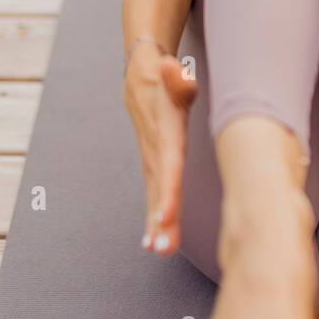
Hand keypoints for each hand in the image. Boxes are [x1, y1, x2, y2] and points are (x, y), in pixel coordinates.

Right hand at [123, 45, 197, 255]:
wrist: (142, 80)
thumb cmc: (167, 79)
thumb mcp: (174, 75)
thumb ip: (176, 78)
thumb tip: (173, 68)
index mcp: (167, 134)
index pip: (168, 166)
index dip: (168, 191)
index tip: (166, 216)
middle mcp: (157, 152)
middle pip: (160, 189)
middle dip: (160, 219)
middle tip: (162, 247)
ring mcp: (153, 161)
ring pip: (156, 197)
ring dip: (157, 225)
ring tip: (160, 249)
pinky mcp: (155, 167)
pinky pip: (156, 195)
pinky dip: (155, 218)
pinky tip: (156, 241)